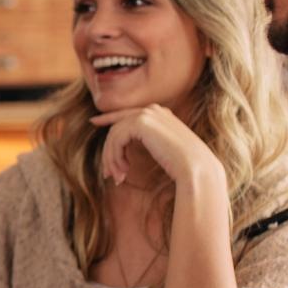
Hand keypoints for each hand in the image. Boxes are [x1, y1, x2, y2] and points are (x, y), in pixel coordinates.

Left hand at [90, 104, 223, 187]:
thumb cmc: (183, 166)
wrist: (195, 168)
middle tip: (108, 174)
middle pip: (118, 126)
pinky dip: (115, 156)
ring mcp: (147, 114)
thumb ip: (147, 141)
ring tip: (117, 178)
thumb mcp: (162, 150)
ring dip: (112, 159)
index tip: (93, 122)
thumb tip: (125, 144)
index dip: (108, 118)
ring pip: (114, 135)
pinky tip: (123, 171)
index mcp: (161, 114)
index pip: (128, 113)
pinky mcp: (141, 122)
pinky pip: (116, 139)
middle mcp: (153, 110)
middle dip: (109, 151)